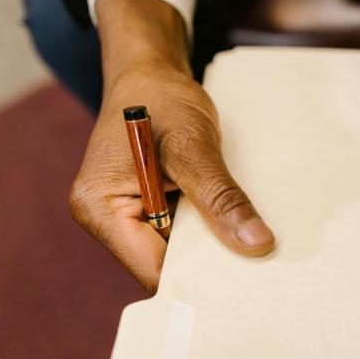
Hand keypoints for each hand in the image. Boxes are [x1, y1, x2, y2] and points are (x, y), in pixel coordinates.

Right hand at [69, 0, 274, 292]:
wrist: (152, 74)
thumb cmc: (162, 99)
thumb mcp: (194, 146)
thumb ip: (221, 198)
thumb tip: (255, 243)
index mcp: (100, 208)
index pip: (151, 270)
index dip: (195, 280)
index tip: (242, 285)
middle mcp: (107, 219)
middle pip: (165, 265)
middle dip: (208, 265)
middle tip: (259, 265)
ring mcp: (127, 216)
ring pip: (179, 251)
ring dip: (212, 245)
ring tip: (252, 241)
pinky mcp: (149, 209)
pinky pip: (183, 232)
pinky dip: (210, 229)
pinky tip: (237, 224)